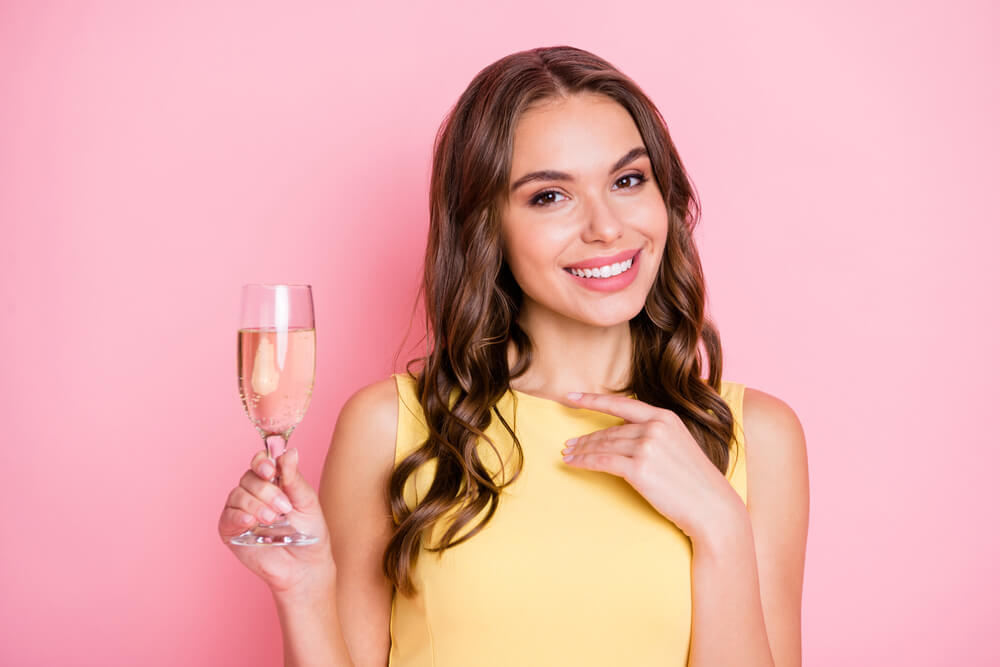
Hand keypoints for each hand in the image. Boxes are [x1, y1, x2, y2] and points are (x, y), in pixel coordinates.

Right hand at [218, 447, 334, 594]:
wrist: (305, 564)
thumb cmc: (309, 532)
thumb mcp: (306, 501)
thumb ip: (294, 479)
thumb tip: (290, 452)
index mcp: (272, 482)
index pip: (260, 462)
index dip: (262, 463)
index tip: (271, 470)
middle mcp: (253, 493)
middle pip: (248, 478)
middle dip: (266, 491)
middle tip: (283, 507)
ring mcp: (240, 511)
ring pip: (237, 495)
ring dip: (256, 505)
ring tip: (273, 519)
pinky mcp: (232, 530)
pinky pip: (228, 517)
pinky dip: (238, 516)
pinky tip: (250, 521)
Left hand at [560, 392, 744, 541]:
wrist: (712, 507)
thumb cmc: (695, 482)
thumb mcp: (679, 445)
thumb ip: (655, 434)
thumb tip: (624, 431)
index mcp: (665, 418)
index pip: (621, 403)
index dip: (592, 399)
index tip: (571, 396)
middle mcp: (655, 428)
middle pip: (610, 431)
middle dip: (587, 438)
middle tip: (569, 444)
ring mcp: (647, 447)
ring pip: (604, 446)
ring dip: (582, 450)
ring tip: (568, 454)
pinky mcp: (639, 469)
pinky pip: (602, 462)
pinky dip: (584, 461)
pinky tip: (573, 463)